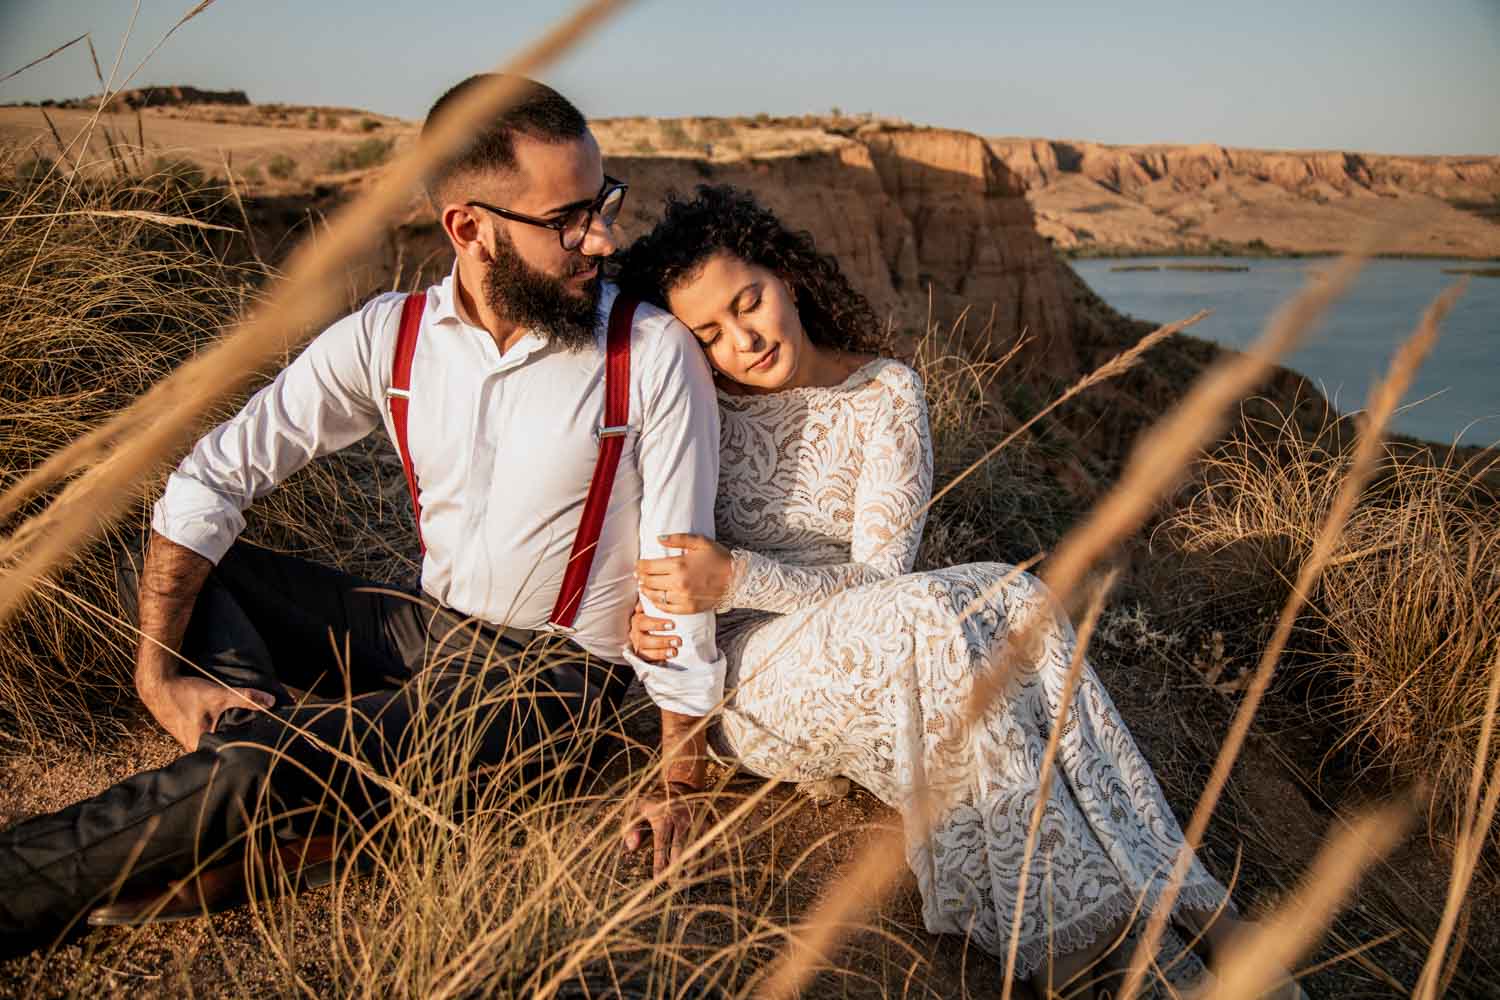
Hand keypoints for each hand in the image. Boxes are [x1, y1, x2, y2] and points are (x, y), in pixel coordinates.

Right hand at [140, 673, 274, 750]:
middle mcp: (191, 748)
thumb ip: (246, 698)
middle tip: (253, 743)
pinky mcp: (184, 734)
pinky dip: (213, 734)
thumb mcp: (219, 694)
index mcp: (200, 743)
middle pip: (219, 751)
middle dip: (234, 746)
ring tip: (241, 736)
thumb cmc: (186, 692)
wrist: (158, 686)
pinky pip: (203, 739)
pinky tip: (222, 728)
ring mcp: (185, 742)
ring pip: (210, 745)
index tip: (257, 750)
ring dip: (223, 740)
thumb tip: (272, 702)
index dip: (242, 752)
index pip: (227, 755)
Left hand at [620, 782, 704, 877]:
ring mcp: (697, 820)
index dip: (660, 863)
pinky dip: (709, 858)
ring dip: (694, 865)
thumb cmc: (655, 803)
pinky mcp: (708, 822)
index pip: (661, 844)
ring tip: (689, 883)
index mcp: (663, 816)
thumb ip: (631, 827)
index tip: (658, 880)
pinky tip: (706, 872)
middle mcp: (681, 818)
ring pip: (697, 846)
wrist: (681, 785)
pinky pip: (709, 843)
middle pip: (681, 847)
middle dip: (678, 867)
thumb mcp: (638, 809)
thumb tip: (632, 847)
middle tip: (674, 884)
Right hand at [629, 600, 679, 661]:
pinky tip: (670, 656)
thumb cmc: (656, 616)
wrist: (655, 631)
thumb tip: (659, 591)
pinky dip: (659, 658)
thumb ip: (655, 603)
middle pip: (644, 639)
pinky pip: (648, 660)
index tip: (672, 625)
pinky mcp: (642, 656)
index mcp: (638, 619)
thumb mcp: (655, 609)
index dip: (656, 624)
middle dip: (662, 641)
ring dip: (661, 651)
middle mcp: (635, 633)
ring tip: (675, 650)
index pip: (643, 621)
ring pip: (646, 651)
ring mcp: (638, 645)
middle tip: (678, 640)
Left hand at [635, 533, 731, 614]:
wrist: (737, 579)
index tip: (639, 564)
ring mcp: (682, 598)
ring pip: (654, 596)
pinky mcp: (688, 609)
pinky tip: (655, 598)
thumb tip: (658, 538)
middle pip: (649, 581)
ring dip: (646, 591)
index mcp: (679, 565)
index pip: (648, 567)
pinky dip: (657, 603)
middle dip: (641, 577)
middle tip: (639, 574)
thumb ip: (678, 539)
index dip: (640, 565)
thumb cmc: (719, 558)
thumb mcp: (700, 542)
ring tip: (643, 586)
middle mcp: (678, 583)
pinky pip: (666, 608)